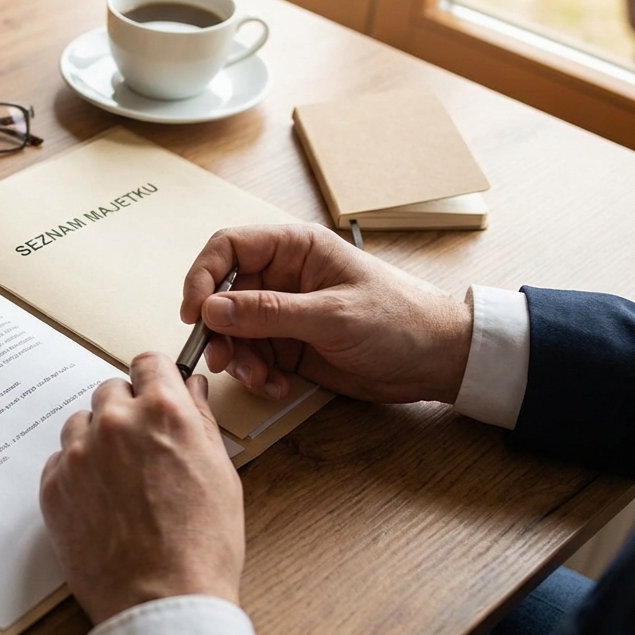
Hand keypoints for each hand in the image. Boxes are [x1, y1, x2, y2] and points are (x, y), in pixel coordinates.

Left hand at [39, 352, 243, 624]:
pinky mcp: (53, 487)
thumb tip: (192, 389)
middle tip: (142, 451)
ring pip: (81, 424)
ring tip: (120, 483)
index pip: (148, 363)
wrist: (163, 601)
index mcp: (163, 412)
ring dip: (97, 441)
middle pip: (110, 391)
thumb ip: (200, 420)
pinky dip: (76, 474)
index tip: (154, 393)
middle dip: (126, 412)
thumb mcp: (221, 473)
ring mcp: (79, 455)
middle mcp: (116, 423)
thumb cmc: (202, 545)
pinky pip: (60, 461)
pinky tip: (101, 504)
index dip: (154, 380)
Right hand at [180, 224, 472, 403]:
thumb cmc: (401, 321)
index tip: (195, 312)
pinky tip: (278, 386)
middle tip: (222, 358)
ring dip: (239, 359)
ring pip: (235, 332)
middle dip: (219, 330)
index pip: (229, 248)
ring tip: (259, 379)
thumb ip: (269, 313)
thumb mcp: (332, 315)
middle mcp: (284, 277)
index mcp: (295, 249)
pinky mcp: (291, 345)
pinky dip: (258, 376)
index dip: (203, 276)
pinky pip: (255, 358)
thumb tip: (213, 308)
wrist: (439, 360)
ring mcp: (285, 313)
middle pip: (223, 295)